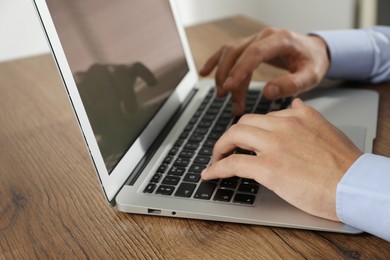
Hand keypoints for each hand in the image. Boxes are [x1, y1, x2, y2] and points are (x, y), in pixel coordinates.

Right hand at [199, 27, 329, 114]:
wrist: (313, 51)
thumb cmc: (312, 62)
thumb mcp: (310, 76)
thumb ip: (291, 85)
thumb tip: (267, 92)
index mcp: (280, 39)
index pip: (254, 53)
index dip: (239, 70)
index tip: (229, 88)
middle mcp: (264, 36)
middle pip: (236, 53)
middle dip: (228, 78)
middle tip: (227, 100)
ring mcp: (255, 39)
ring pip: (229, 54)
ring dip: (222, 75)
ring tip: (222, 97)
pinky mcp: (249, 45)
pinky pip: (227, 51)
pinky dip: (215, 62)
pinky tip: (204, 73)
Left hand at [201, 99, 361, 220]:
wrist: (355, 185)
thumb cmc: (345, 164)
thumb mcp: (327, 129)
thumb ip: (308, 116)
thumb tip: (296, 104)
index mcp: (296, 116)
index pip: (262, 117)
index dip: (249, 130)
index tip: (244, 140)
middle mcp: (282, 126)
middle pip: (243, 123)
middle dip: (229, 136)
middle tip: (225, 148)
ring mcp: (274, 145)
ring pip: (234, 136)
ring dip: (220, 148)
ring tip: (216, 159)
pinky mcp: (268, 167)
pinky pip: (233, 163)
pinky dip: (217, 168)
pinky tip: (210, 174)